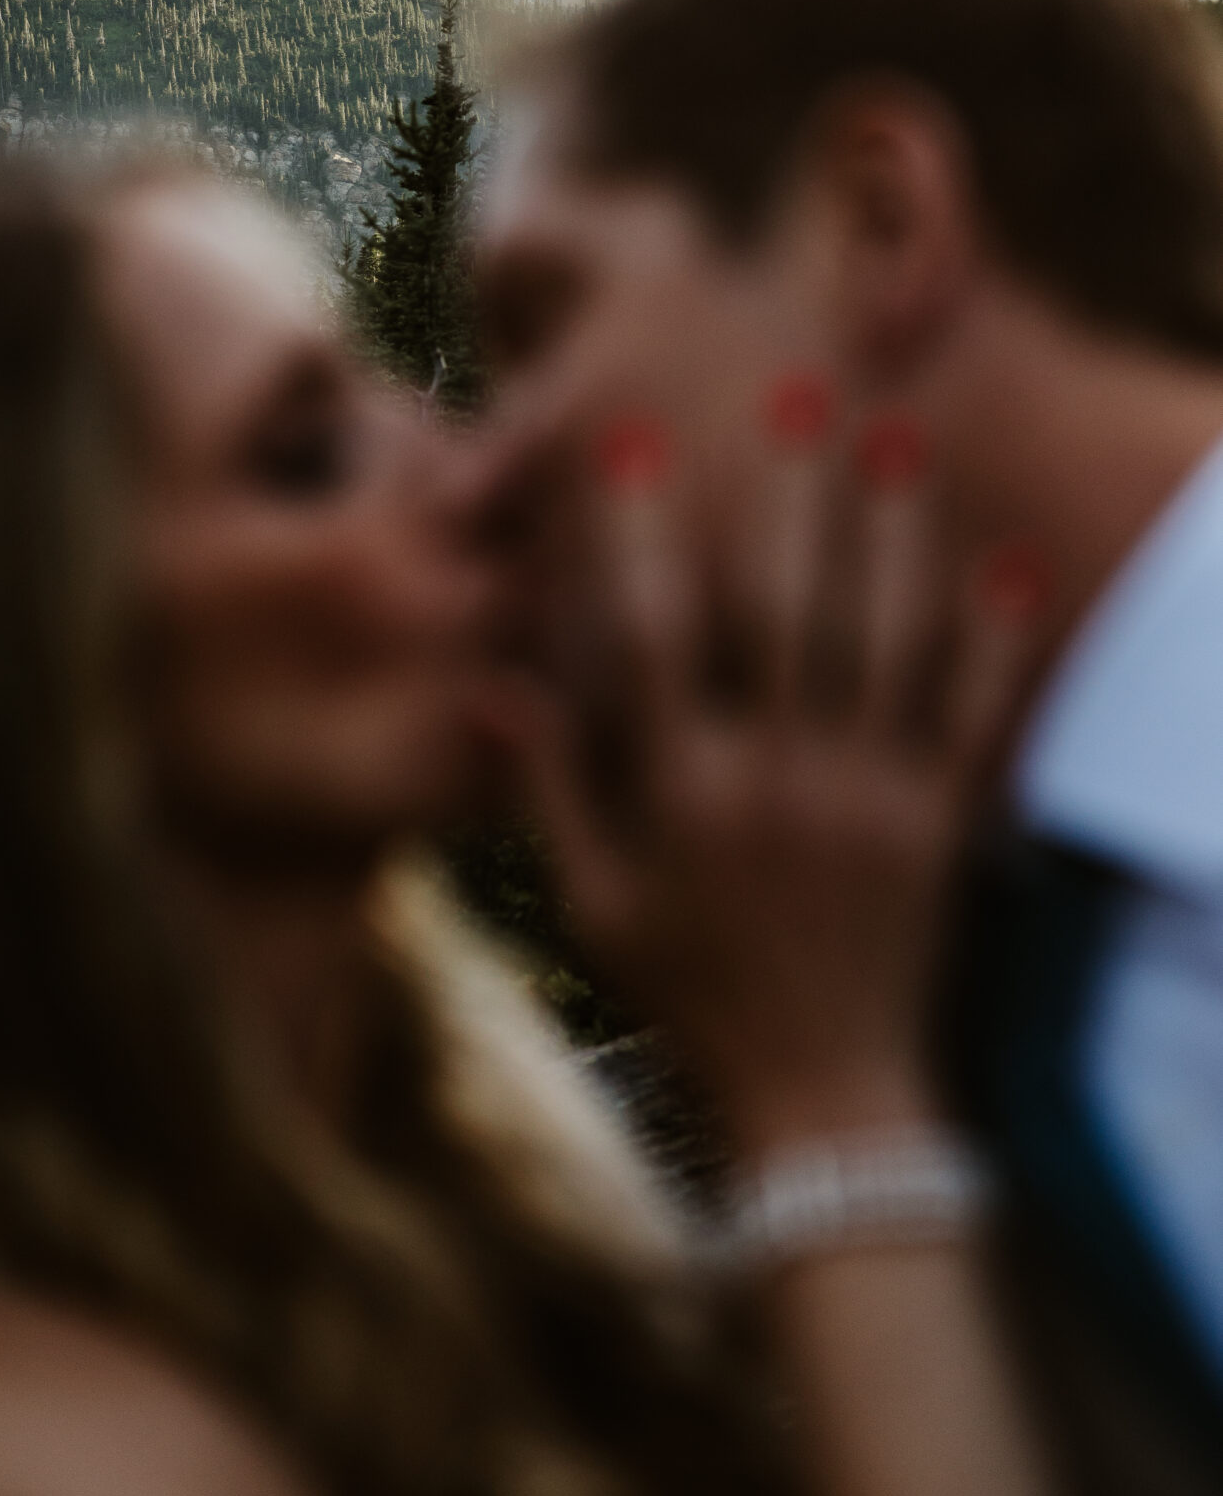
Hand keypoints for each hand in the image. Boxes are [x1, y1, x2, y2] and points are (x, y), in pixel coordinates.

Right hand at [518, 386, 1042, 1156]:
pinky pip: (968, 716)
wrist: (822, 1099)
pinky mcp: (937, 825)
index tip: (643, 445)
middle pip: (788, 609)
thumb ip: (548, 789)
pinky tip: (1004, 569)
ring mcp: (867, 797)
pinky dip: (990, 642)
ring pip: (884, 641)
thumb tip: (492, 686)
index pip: (658, 637)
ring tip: (896, 445)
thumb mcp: (592, 903)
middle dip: (792, 498)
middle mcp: (776, 776)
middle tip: (802, 396)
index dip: (646, 536)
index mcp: (684, 791)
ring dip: (891, 537)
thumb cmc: (689, 994)